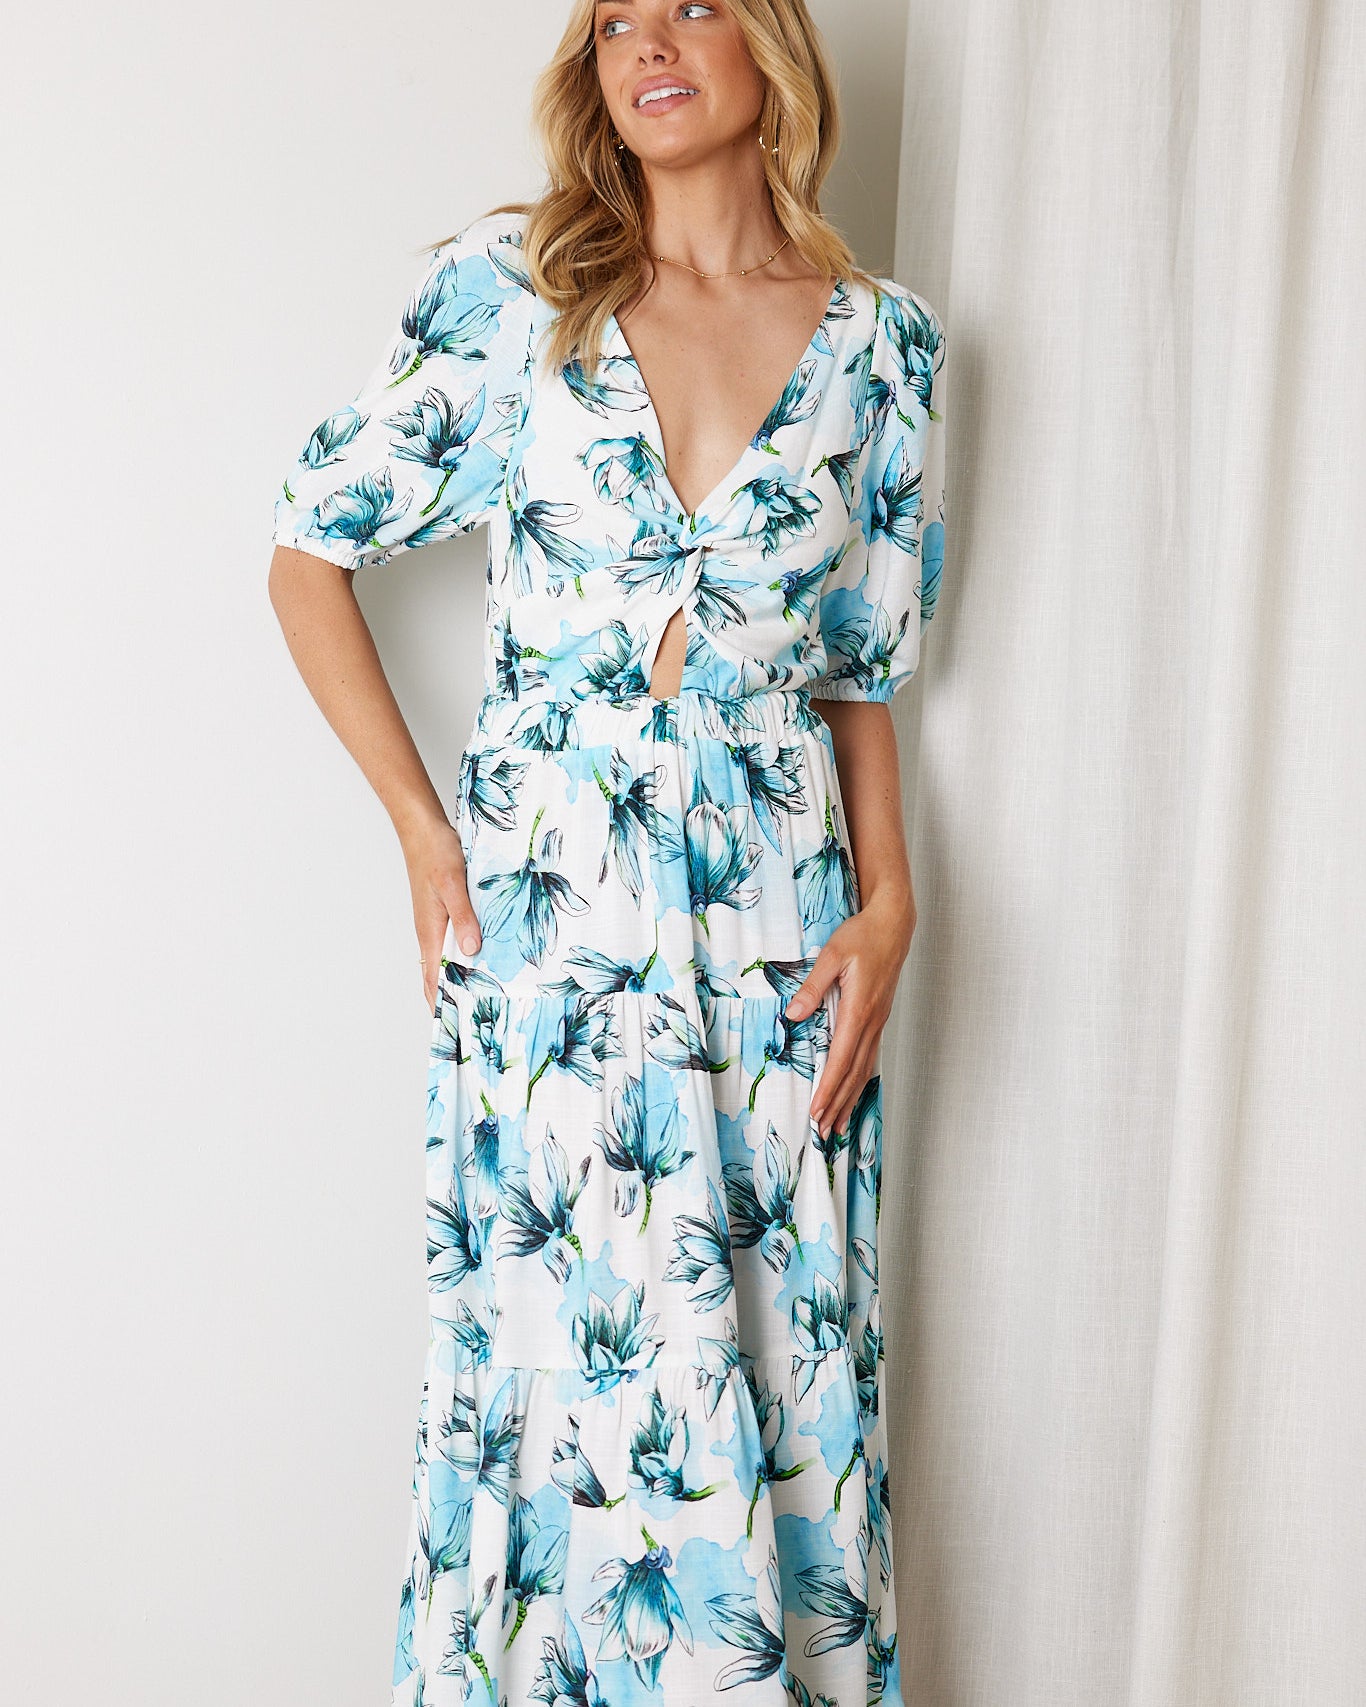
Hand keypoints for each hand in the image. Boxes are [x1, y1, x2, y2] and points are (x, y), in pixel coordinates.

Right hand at [402, 816, 480, 1010]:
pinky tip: (484, 957)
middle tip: (477, 1020)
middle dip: (454, 999)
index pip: (432, 981)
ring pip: (447, 960)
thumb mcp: (453, 885)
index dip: (441, 1006)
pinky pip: (453, 943)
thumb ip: (463, 917)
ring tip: (484, 997)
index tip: (455, 1030)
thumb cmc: (435, 853)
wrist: (424, 829)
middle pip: (438, 976)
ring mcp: (437, 923)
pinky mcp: (445, 912)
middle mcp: (431, 933)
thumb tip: (471, 951)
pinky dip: (465, 956)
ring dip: (461, 978)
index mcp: (430, 932)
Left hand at [783, 892, 914, 1139]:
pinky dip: (859, 1079)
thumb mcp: (832, 954)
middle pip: (854, 1072)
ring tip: (839, 1123)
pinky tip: (853, 1089)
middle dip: (839, 1103)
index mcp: (858, 1010)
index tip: (817, 1110)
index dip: (829, 1087)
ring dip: (850, 1096)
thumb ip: (813, 985)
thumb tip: (795, 1013)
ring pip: (864, 1068)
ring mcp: (878, 1021)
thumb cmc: (862, 935)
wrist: (893, 924)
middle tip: (824, 1130)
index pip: (841, 1059)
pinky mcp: (878, 1018)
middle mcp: (871, 1022)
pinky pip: (869, 1056)